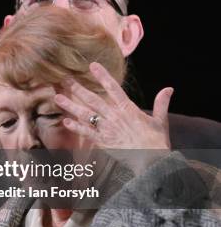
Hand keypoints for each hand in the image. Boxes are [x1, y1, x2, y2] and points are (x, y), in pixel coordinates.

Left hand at [53, 62, 172, 172]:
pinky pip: (87, 133)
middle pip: (93, 99)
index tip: (92, 66)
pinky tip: (65, 121)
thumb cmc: (157, 142)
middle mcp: (114, 116)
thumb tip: (169, 88)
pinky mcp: (103, 141)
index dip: (103, 76)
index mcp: (128, 109)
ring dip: (70, 106)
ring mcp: (107, 129)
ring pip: (85, 114)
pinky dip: (76, 127)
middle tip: (64, 79)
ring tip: (57, 97)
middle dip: (77, 89)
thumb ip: (162, 103)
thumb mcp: (161, 120)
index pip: (113, 88)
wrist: (152, 161)